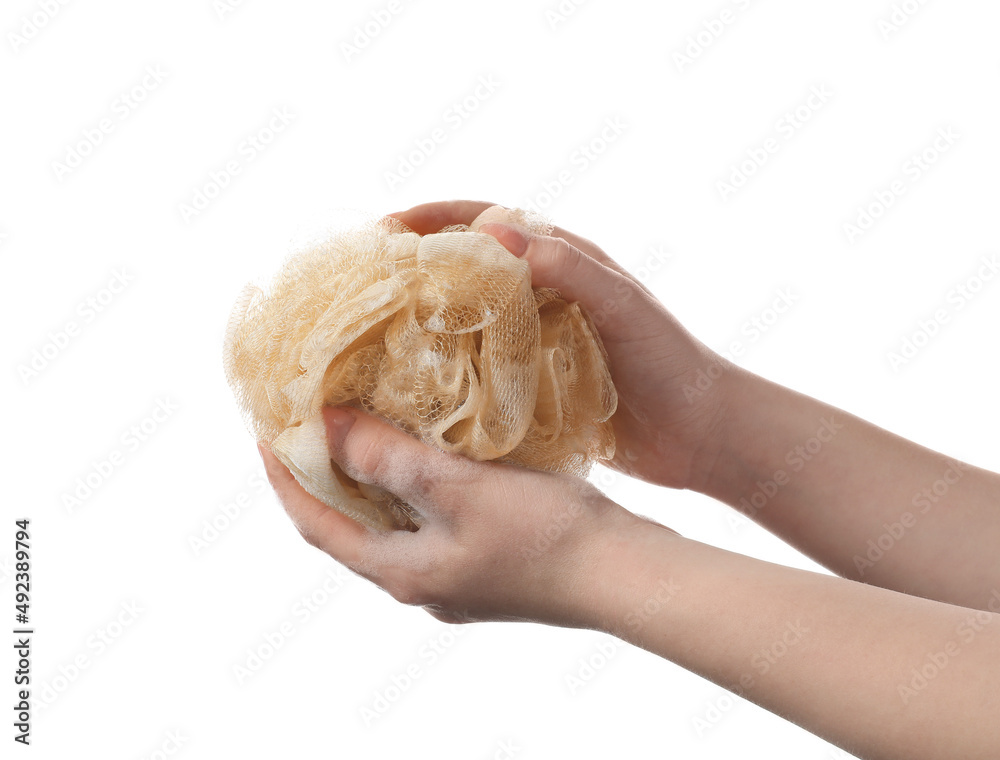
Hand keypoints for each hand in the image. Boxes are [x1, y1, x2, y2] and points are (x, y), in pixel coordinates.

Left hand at [259, 405, 648, 626]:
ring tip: (362, 429)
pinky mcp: (487, 564)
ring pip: (393, 523)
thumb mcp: (457, 489)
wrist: (622, 574)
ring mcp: (456, 577)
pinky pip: (430, 520)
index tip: (264, 434)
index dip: (285, 480)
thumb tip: (323, 428)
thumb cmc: (544, 535)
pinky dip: (414, 485)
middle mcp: (421, 582)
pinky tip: (431, 453)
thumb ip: (388, 459)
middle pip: (351, 526)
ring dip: (370, 480)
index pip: (317, 525)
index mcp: (402, 571)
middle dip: (324, 477)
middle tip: (309, 425)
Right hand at [390, 200, 734, 490]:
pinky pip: (479, 369)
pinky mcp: (534, 384)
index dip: (434, 218)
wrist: (700, 434)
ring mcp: (536, 340)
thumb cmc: (670, 362)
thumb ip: (568, 267)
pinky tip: (414, 388)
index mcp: (563, 261)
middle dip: (415, 268)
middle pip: (465, 267)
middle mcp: (542, 294)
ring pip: (466, 319)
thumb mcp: (622, 307)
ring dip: (423, 322)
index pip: (486, 221)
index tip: (385, 228)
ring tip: (375, 335)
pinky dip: (446, 372)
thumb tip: (496, 230)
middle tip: (365, 284)